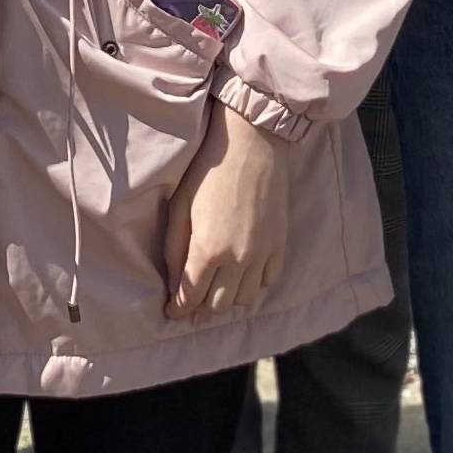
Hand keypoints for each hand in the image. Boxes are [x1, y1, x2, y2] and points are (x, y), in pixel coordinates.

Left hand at [161, 102, 289, 320]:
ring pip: (246, 300)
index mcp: (208, 250)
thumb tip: (173, 284)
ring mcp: (263, 253)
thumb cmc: (209, 170)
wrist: (252, 143)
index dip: (178, 309)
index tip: (172, 310)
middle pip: (218, 306)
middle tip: (191, 298)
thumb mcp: (180, 207)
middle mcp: (238, 259)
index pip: (190, 299)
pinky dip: (253, 284)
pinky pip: (268, 281)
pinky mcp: (280, 243)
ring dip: (228, 299)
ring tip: (216, 286)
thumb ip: (174, 250)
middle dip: (201, 307)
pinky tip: (242, 274)